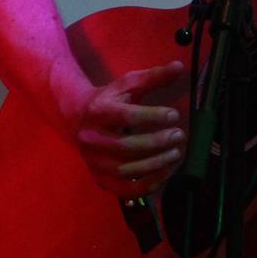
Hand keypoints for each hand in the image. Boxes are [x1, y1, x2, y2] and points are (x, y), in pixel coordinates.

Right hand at [60, 61, 186, 198]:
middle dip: (156, 142)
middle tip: (179, 136)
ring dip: (156, 164)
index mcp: (98, 111)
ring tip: (176, 153)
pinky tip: (166, 173)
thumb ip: (154, 77)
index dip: (152, 117)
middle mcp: (92, 138)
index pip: (126, 116)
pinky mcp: (100, 179)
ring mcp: (94, 162)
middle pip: (126, 146)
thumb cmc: (109, 99)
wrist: (77, 117)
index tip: (174, 115)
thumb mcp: (128, 84)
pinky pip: (126, 190)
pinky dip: (149, 185)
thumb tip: (179, 67)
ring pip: (126, 170)